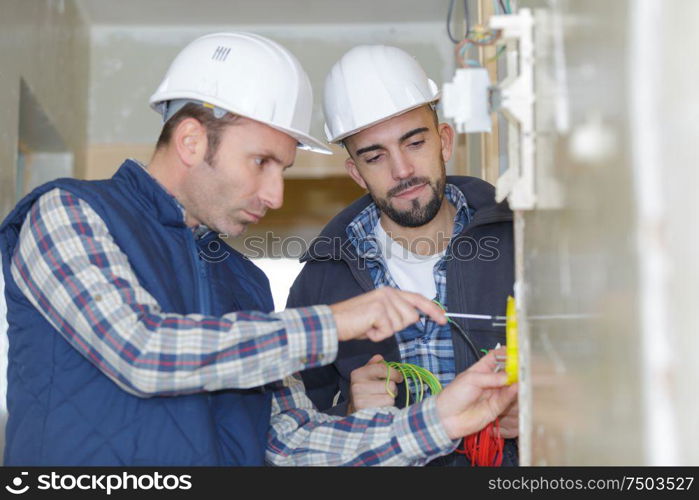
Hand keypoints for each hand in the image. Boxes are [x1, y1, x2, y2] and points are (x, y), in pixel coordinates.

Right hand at [330, 287, 446, 342]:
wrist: (334, 322)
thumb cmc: (355, 322)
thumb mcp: (380, 315)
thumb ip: (396, 313)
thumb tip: (415, 317)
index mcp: (390, 292)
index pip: (418, 299)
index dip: (433, 310)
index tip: (443, 319)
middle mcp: (389, 293)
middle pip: (411, 317)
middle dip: (396, 327)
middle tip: (376, 325)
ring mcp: (384, 300)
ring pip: (400, 325)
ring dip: (384, 332)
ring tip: (369, 326)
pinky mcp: (379, 310)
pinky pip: (388, 331)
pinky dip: (377, 335)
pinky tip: (366, 329)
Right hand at [347, 354, 402, 413]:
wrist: (355, 412)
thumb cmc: (365, 391)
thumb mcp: (367, 376)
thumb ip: (374, 366)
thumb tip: (380, 357)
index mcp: (358, 374)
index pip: (382, 368)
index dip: (394, 372)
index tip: (399, 377)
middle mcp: (357, 386)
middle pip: (389, 384)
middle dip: (393, 388)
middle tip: (388, 391)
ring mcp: (360, 399)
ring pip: (390, 397)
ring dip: (390, 398)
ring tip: (383, 399)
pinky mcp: (366, 411)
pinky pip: (387, 406)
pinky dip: (388, 407)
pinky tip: (381, 406)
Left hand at [435, 348, 517, 439]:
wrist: (446, 417)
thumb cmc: (453, 395)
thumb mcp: (471, 380)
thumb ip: (491, 378)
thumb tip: (509, 376)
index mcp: (481, 369)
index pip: (496, 357)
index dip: (505, 353)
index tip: (516, 351)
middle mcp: (490, 381)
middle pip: (506, 371)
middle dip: (515, 368)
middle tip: (525, 365)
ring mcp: (493, 394)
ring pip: (509, 385)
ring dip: (516, 381)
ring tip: (523, 376)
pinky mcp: (496, 407)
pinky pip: (507, 399)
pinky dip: (513, 393)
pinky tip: (517, 388)